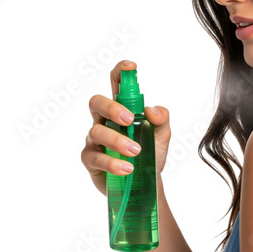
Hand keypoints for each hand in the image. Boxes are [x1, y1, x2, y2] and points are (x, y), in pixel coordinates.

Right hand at [81, 60, 171, 195]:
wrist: (144, 185)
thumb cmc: (150, 154)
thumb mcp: (162, 136)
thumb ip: (162, 120)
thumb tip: (152, 109)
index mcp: (121, 109)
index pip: (116, 84)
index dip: (120, 71)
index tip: (132, 67)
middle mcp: (104, 120)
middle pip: (96, 102)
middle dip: (111, 107)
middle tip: (130, 119)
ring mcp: (95, 140)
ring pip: (97, 131)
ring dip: (117, 140)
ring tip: (137, 152)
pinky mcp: (90, 160)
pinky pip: (95, 157)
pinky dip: (112, 163)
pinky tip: (127, 168)